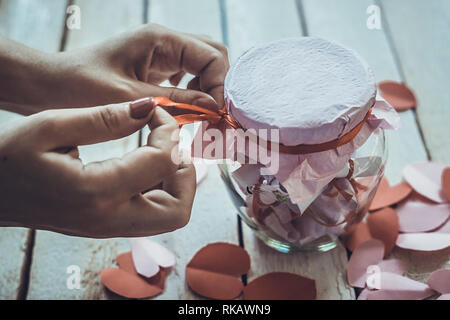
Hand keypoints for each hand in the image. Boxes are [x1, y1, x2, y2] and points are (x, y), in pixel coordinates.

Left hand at [0, 24, 228, 113]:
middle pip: (212, 55)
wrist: (50, 85)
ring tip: (202, 116)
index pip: (211, 55)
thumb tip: (213, 107)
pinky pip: (187, 76)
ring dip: (208, 90)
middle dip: (219, 85)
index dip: (220, 85)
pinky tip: (187, 111)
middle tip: (214, 116)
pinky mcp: (155, 68)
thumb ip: (176, 100)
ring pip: (202, 65)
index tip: (216, 115)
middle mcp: (164, 42)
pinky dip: (194, 93)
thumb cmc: (79, 87)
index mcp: (160, 39)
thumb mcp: (130, 97)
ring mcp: (161, 53)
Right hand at [0, 98, 195, 237]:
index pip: (163, 162)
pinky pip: (151, 215)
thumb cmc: (7, 158)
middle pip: (179, 209)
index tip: (155, 113)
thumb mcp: (49, 126)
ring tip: (158, 151)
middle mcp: (109, 219)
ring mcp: (109, 228)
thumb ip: (103, 118)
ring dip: (176, 183)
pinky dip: (161, 191)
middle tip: (169, 144)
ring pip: (170, 216)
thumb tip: (149, 108)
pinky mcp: (106, 227)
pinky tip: (144, 165)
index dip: (170, 130)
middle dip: (186, 172)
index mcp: (96, 191)